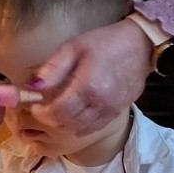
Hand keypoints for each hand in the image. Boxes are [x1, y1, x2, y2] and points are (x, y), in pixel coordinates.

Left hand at [27, 18, 151, 137]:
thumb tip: (33, 87)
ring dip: (65, 124)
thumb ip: (53, 68)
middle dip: (50, 119)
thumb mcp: (73, 47)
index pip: (57, 112)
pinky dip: (80, 126)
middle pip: (67, 124)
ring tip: (57, 111)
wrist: (140, 46)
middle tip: (43, 108)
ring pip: (81, 129)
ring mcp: (110, 111)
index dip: (41, 113)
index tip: (34, 105)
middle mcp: (99, 104)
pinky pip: (95, 128)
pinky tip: (75, 116)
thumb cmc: (104, 43)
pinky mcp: (118, 112)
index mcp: (86, 87)